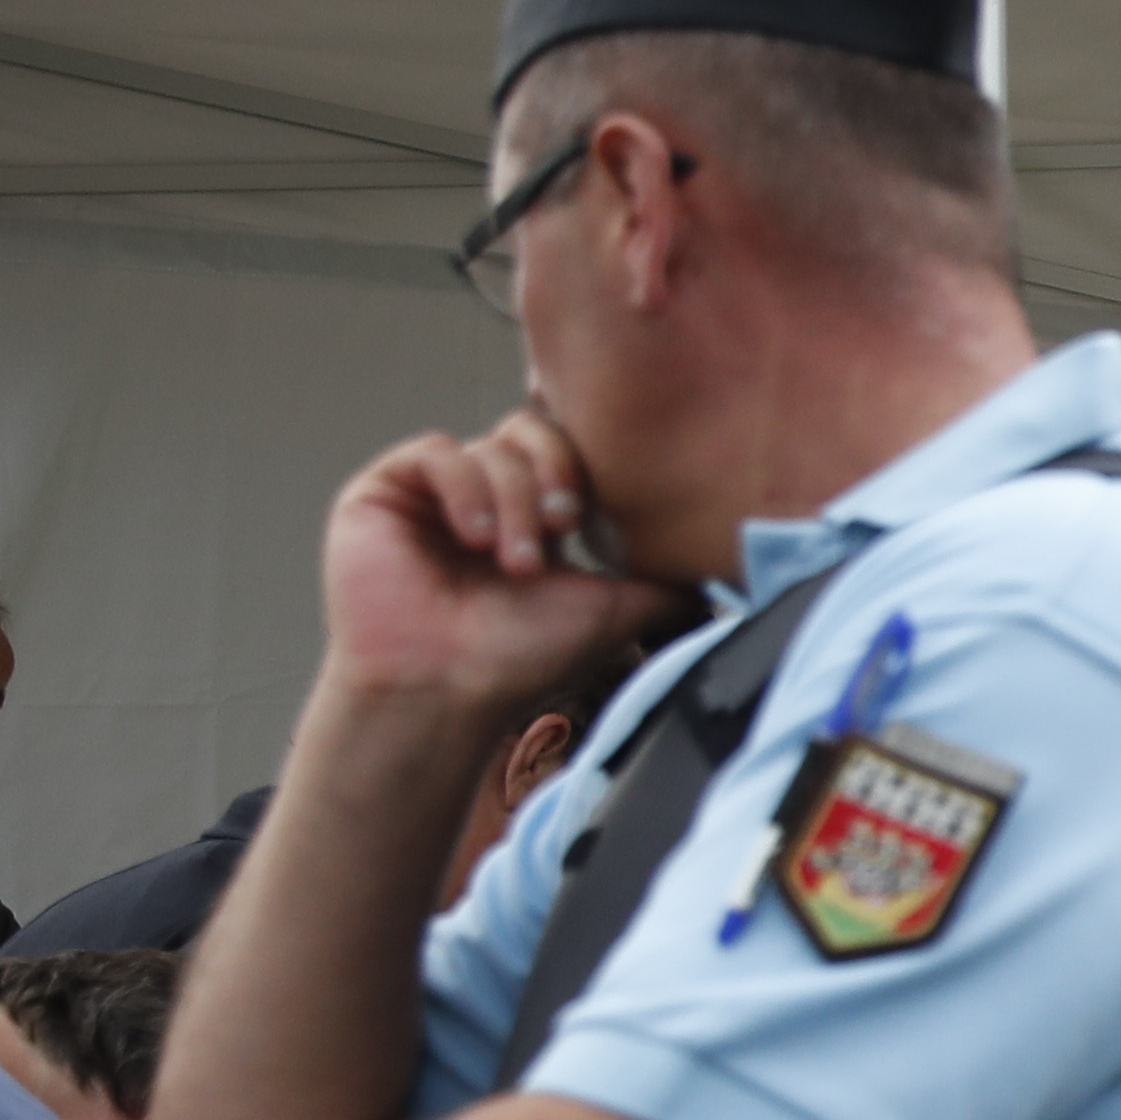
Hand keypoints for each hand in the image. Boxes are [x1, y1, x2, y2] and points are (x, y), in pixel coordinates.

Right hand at [318, 404, 692, 718]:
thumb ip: (669, 579)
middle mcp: (486, 497)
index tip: (597, 517)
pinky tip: (474, 537)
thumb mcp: (619, 607)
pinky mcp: (385, 492)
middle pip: (534, 430)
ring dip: (514, 499)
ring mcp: (435, 494)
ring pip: (492, 445)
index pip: (570, 449)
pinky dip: (467, 487)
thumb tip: (734, 566)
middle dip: (559, 472)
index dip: (591, 464)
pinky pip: (437, 451)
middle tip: (566, 526)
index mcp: (537, 515)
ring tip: (516, 562)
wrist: (448, 689)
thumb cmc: (523, 656)